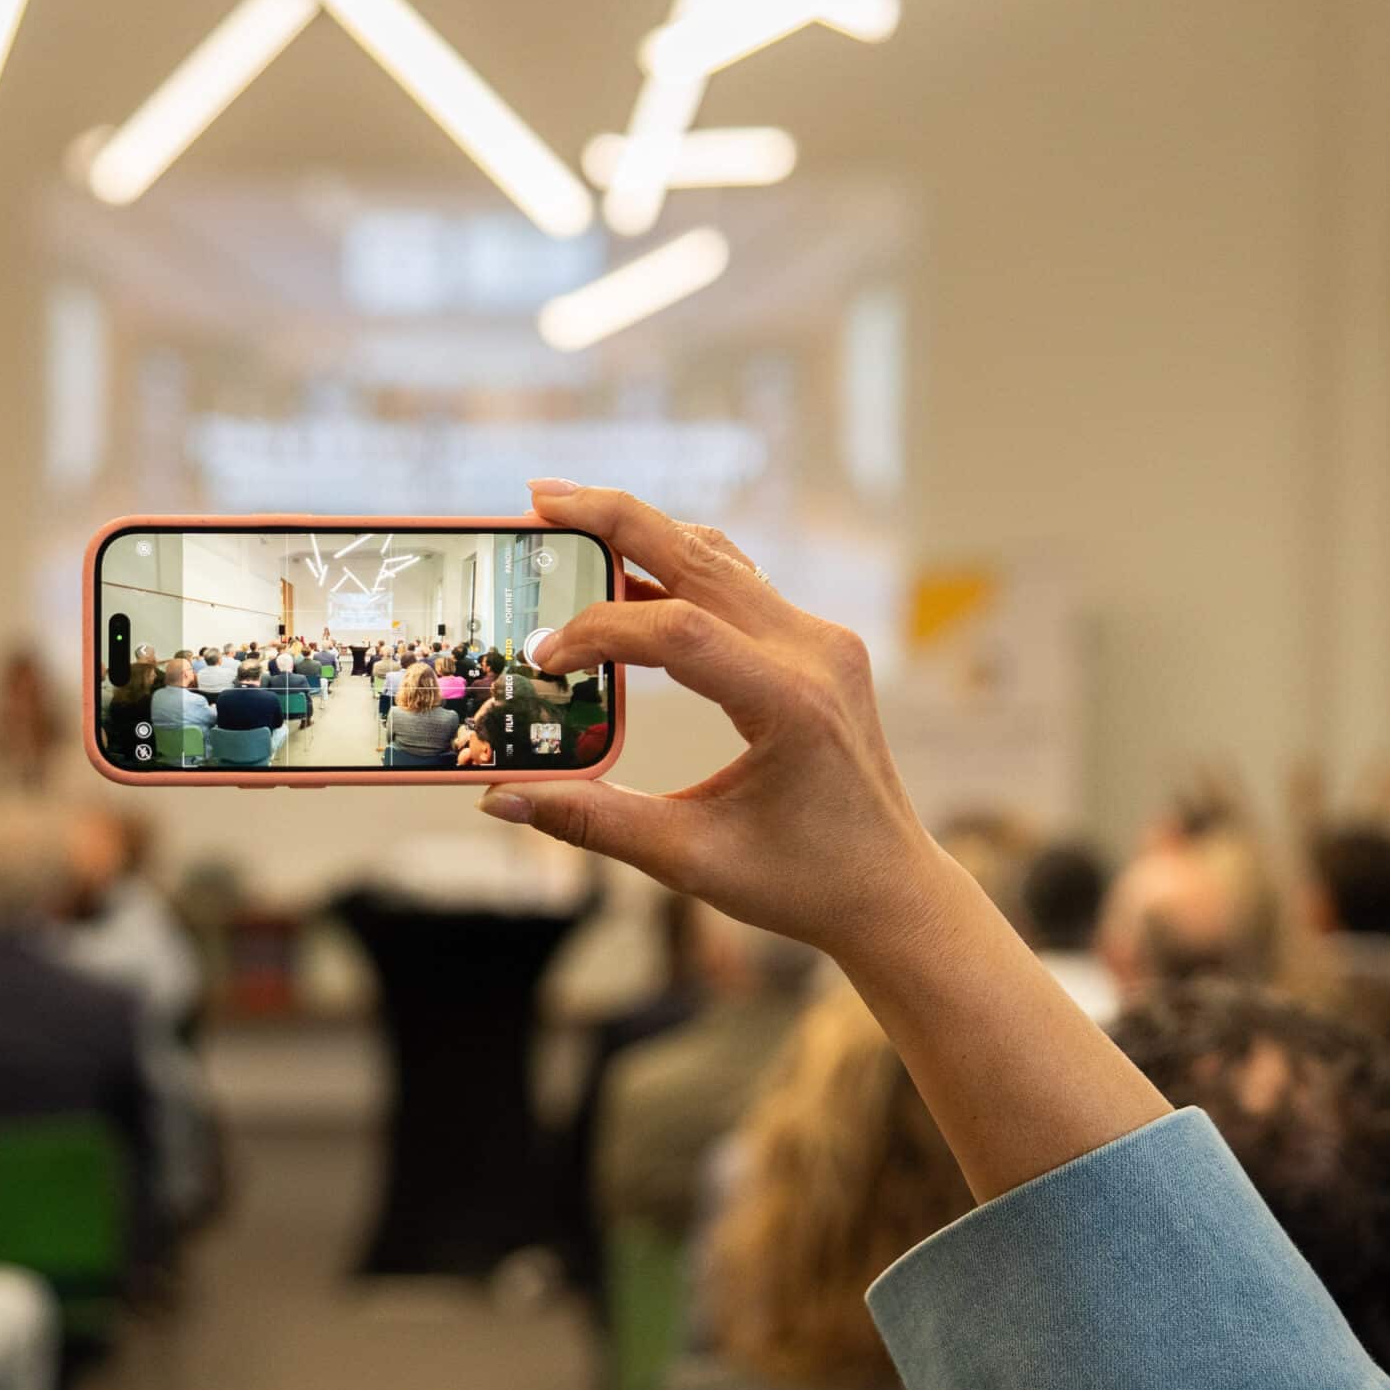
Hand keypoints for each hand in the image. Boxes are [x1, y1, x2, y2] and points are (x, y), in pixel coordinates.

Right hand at [481, 479, 1169, 1203]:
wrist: (891, 888)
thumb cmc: (801, 883)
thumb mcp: (689, 860)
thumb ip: (592, 822)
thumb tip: (498, 800)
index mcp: (790, 704)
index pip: (677, 632)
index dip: (597, 633)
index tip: (542, 661)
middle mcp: (813, 653)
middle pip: (698, 556)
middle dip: (612, 521)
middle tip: (535, 501)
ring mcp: (821, 640)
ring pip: (718, 557)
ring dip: (642, 532)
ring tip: (566, 515)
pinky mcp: (816, 644)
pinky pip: (737, 584)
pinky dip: (676, 567)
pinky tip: (625, 567)